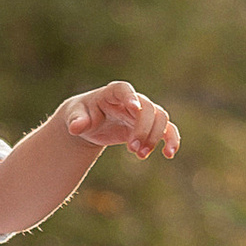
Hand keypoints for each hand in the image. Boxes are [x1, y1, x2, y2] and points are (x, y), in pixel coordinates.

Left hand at [59, 81, 179, 160]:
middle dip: (143, 129)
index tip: (134, 108)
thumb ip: (77, 120)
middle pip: (147, 108)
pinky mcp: (149, 126)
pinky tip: (169, 154)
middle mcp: (131, 100)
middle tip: (132, 150)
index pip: (124, 90)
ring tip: (140, 155)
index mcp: (112, 92)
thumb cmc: (81, 115)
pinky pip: (168, 129)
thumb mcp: (74, 116)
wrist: (89, 123)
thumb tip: (76, 127)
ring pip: (160, 118)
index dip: (130, 97)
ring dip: (155, 138)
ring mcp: (143, 112)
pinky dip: (171, 140)